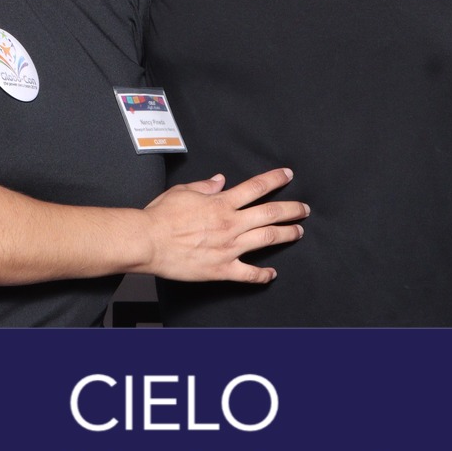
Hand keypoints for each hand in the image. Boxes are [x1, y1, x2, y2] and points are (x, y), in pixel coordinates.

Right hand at [140, 167, 306, 282]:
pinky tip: (272, 274)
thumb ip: (205, 186)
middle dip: (291, 209)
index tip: (288, 176)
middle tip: (303, 209)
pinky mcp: (221, 269)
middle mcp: (230, 224)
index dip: (275, 180)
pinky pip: (248, 273)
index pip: (256, 187)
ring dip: (286, 234)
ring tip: (298, 231)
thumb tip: (220, 180)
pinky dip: (262, 275)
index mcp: (221, 203)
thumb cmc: (160, 217)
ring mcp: (229, 247)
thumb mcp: (183, 191)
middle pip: (270, 213)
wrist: (147, 241)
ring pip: (266, 239)